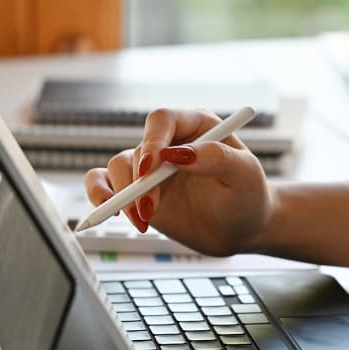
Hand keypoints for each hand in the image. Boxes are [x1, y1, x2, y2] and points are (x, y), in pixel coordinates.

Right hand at [84, 108, 273, 256]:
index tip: (150, 170)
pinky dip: (99, 194)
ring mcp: (151, 168)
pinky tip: (111, 212)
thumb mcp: (246, 176)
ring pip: (118, 168)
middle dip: (139, 183)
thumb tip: (178, 153)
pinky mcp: (138, 191)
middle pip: (137, 149)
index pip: (161, 121)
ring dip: (124, 195)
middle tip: (150, 211)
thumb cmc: (249, 197)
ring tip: (144, 222)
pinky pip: (105, 183)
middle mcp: (169, 143)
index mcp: (195, 126)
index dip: (151, 142)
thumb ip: (218, 158)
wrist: (242, 229)